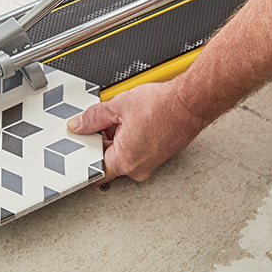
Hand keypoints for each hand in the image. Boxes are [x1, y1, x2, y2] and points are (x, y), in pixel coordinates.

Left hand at [66, 81, 205, 183]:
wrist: (192, 102)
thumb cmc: (164, 106)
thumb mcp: (118, 107)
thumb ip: (93, 117)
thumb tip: (79, 125)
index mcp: (125, 161)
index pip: (94, 168)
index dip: (84, 152)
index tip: (80, 143)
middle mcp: (138, 168)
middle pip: (107, 158)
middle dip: (102, 139)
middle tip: (103, 120)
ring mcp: (150, 163)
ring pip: (123, 153)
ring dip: (118, 136)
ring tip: (126, 117)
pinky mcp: (158, 155)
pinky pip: (137, 149)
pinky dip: (132, 136)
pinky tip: (136, 119)